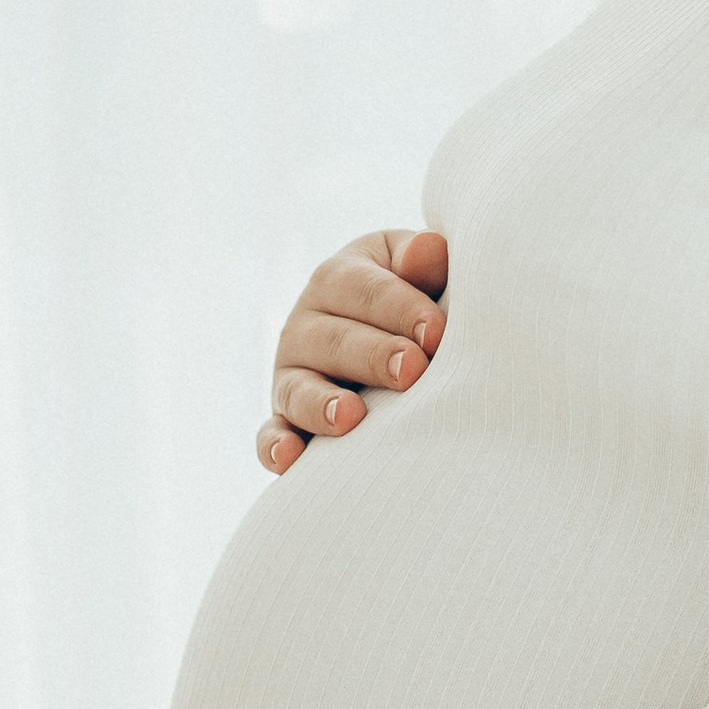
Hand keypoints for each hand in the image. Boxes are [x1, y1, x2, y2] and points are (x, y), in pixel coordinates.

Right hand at [259, 227, 450, 472]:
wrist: (393, 335)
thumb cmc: (414, 295)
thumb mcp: (416, 268)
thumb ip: (421, 259)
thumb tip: (429, 249)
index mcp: (338, 278)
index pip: (365, 290)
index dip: (401, 309)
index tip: (437, 333)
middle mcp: (305, 325)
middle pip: (334, 340)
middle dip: (374, 356)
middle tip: (413, 370)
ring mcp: (291, 374)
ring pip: (298, 389)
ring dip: (321, 404)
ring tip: (351, 417)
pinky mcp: (285, 419)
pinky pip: (271, 435)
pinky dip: (275, 447)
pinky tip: (291, 459)